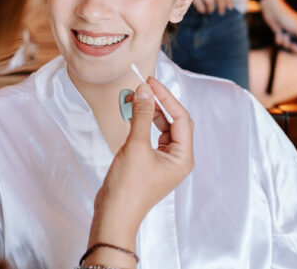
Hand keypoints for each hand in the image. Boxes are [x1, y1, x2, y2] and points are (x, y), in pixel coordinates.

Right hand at [87, 79, 193, 262]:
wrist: (113, 214)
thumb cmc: (128, 187)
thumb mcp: (136, 146)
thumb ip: (142, 115)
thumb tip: (144, 90)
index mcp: (183, 157)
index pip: (181, 118)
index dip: (167, 97)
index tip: (151, 82)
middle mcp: (177, 158)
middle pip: (174, 121)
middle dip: (159, 103)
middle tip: (143, 86)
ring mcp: (164, 161)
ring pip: (162, 127)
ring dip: (150, 111)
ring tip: (135, 98)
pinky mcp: (150, 162)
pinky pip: (151, 136)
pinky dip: (143, 123)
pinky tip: (132, 115)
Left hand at [260, 0, 296, 51]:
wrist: (272, 11)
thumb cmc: (286, 17)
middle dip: (295, 47)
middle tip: (292, 45)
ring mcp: (289, 34)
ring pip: (289, 46)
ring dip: (285, 42)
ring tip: (283, 34)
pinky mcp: (281, 35)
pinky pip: (281, 43)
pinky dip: (279, 39)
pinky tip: (278, 32)